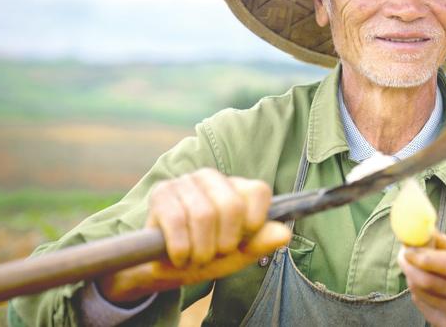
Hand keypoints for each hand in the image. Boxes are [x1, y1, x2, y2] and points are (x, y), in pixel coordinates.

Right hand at [97, 168, 290, 303]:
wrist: (162, 268)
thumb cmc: (205, 255)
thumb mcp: (237, 255)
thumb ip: (260, 243)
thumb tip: (285, 233)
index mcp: (235, 187)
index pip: (259, 191)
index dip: (254, 222)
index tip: (240, 241)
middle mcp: (211, 178)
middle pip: (232, 206)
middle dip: (224, 242)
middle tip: (213, 254)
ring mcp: (185, 182)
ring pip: (204, 214)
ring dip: (201, 249)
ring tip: (195, 257)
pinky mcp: (160, 194)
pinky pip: (177, 221)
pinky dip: (181, 249)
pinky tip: (179, 256)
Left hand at [398, 232, 445, 325]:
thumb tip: (422, 232)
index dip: (421, 255)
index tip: (408, 246)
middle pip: (427, 281)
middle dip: (408, 265)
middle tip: (403, 254)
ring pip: (421, 294)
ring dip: (411, 277)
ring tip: (413, 266)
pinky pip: (424, 307)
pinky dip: (418, 292)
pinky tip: (423, 284)